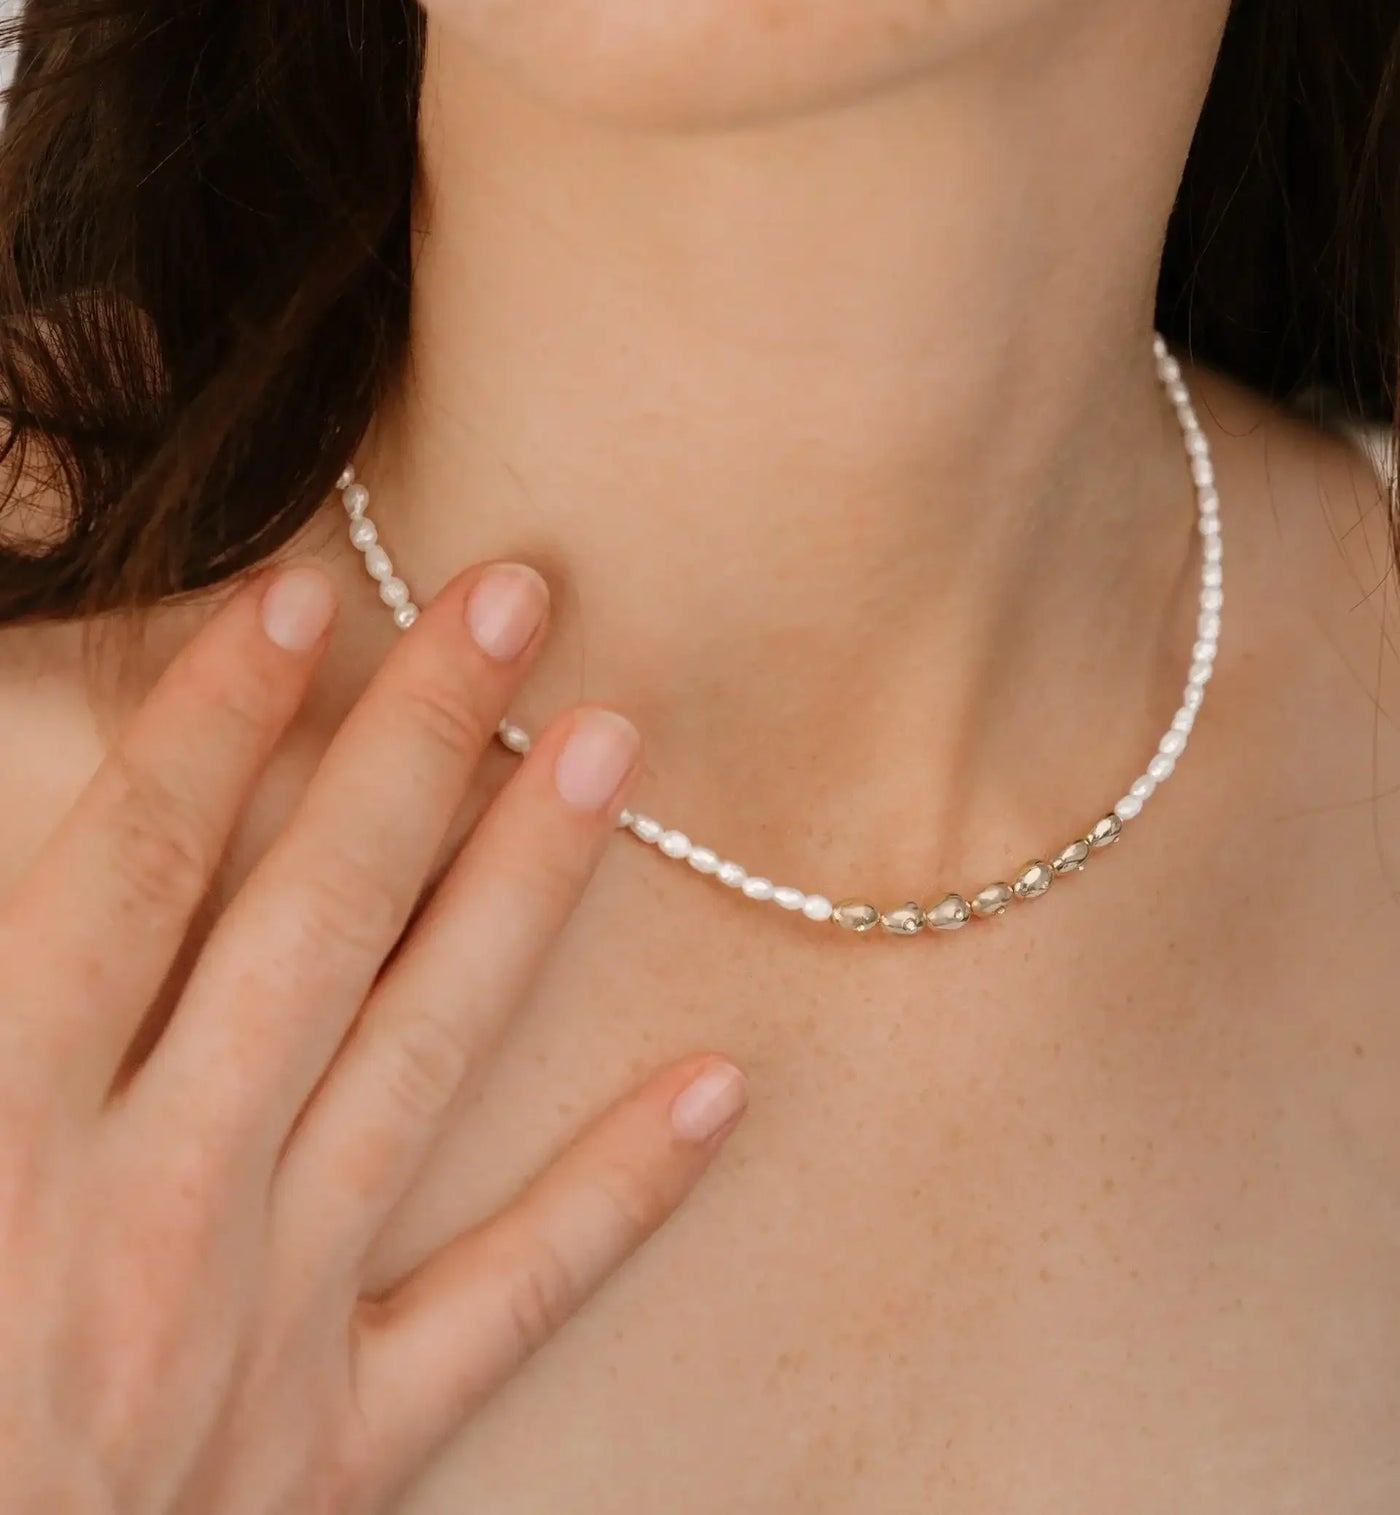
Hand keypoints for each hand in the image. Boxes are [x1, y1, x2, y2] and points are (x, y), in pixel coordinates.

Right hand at [0, 558, 746, 1513]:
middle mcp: (151, 1220)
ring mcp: (264, 1337)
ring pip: (422, 1061)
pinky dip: (612, 1199)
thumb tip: (29, 885)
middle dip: (410, 743)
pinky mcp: (337, 1453)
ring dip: (523, 891)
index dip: (217, 721)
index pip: (133, 877)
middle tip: (512, 600)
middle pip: (308, 924)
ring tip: (610, 746)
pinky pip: (501, 1306)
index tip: (307, 594)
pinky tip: (718, 1087)